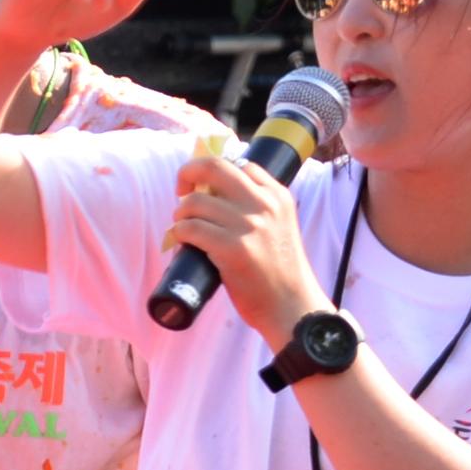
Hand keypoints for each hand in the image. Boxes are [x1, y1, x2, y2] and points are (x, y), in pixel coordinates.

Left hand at [167, 149, 326, 341]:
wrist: (292, 305)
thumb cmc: (280, 270)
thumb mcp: (279, 226)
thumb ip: (256, 208)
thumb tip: (212, 195)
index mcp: (278, 196)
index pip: (240, 164)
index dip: (212, 172)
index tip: (202, 187)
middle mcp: (264, 205)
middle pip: (213, 167)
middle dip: (187, 173)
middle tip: (180, 192)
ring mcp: (249, 226)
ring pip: (195, 202)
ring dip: (180, 215)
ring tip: (183, 228)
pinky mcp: (233, 249)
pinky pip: (190, 229)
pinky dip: (178, 234)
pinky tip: (182, 243)